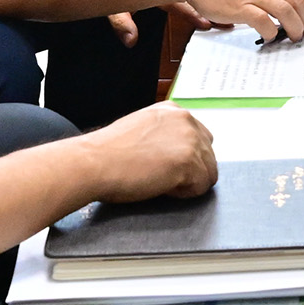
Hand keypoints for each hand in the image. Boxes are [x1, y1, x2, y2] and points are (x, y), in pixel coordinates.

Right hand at [75, 103, 217, 204]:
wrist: (94, 162)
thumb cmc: (108, 152)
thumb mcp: (142, 129)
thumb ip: (164, 134)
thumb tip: (177, 152)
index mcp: (173, 110)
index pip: (200, 138)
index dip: (185, 158)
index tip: (166, 165)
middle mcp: (185, 120)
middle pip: (208, 155)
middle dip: (191, 170)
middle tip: (162, 175)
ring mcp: (189, 140)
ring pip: (208, 172)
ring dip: (188, 182)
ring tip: (160, 181)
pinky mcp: (189, 162)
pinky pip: (202, 187)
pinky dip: (185, 193)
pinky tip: (163, 186)